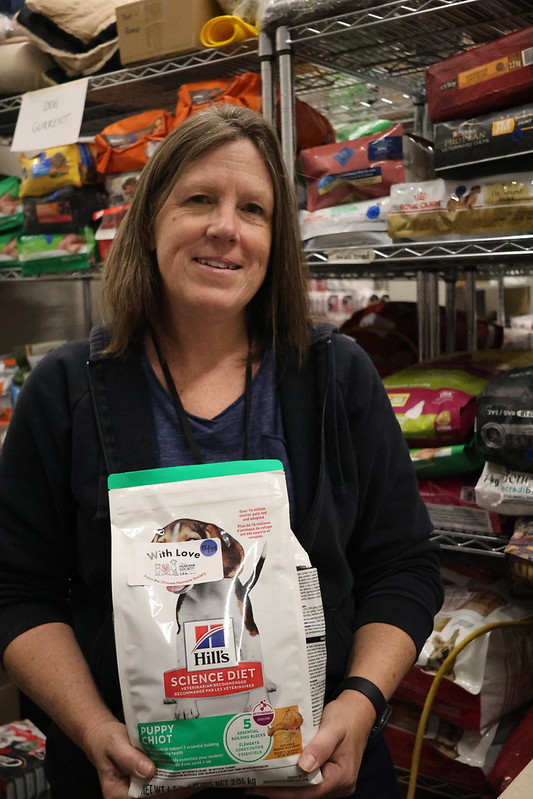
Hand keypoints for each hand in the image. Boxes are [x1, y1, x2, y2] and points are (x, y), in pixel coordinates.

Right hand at [81, 715, 202, 798]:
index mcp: (119, 793)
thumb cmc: (105, 740)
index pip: (146, 798)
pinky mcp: (145, 778)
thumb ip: (129, 759)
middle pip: (157, 796)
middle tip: (199, 773)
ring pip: (161, 789)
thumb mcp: (115, 745)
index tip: (185, 781)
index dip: (167, 792)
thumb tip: (150, 771)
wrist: (101, 734)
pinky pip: (160, 780)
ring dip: (178, 781)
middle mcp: (130, 795)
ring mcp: (138, 788)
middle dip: (177, 786)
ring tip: (198, 769)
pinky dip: (173, 773)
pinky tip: (187, 764)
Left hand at [247, 694, 374, 798]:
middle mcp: (338, 784)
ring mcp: (334, 779)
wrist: (359, 708)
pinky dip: (293, 773)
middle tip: (255, 781)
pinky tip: (278, 767)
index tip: (261, 787)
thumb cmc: (347, 716)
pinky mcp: (329, 771)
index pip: (308, 791)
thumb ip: (320, 747)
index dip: (283, 791)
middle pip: (305, 792)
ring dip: (285, 781)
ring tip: (262, 775)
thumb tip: (303, 767)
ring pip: (305, 786)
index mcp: (341, 777)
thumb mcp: (334, 728)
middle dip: (280, 788)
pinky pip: (309, 778)